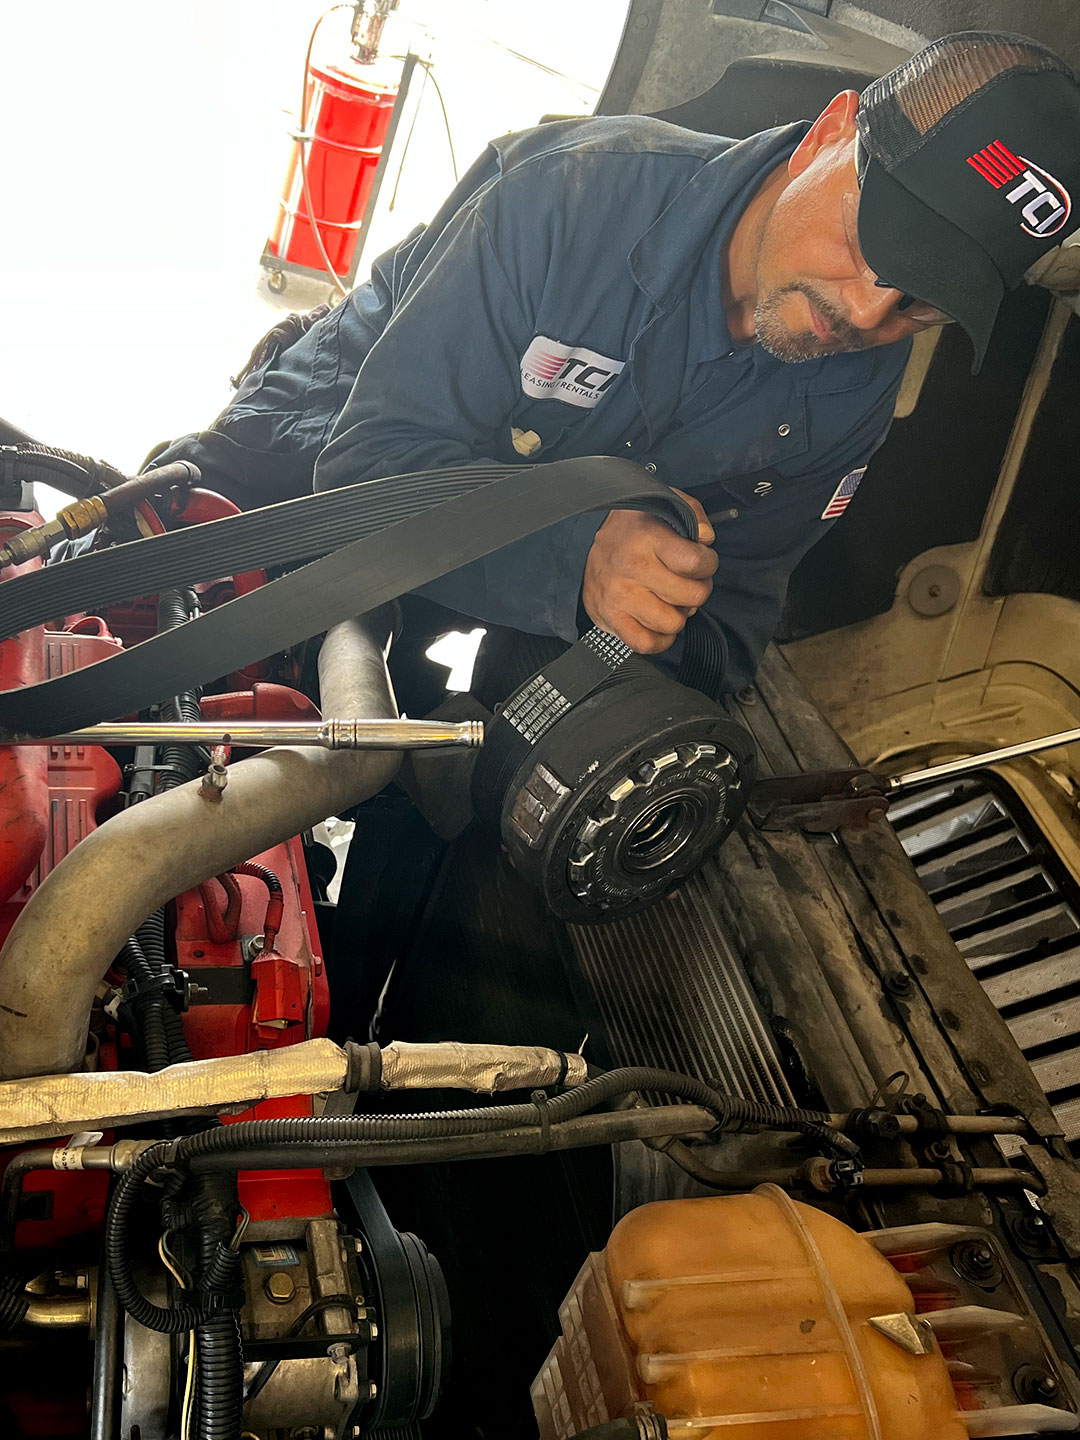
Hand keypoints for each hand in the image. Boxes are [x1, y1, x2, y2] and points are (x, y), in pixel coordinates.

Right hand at [582, 488, 716, 653]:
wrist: (583, 542)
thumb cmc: (632, 528)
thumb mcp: (665, 504)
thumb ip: (694, 514)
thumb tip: (705, 539)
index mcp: (647, 537)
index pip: (696, 562)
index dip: (708, 563)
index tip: (702, 561)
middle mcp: (633, 568)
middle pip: (691, 596)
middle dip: (697, 590)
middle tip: (685, 581)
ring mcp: (620, 596)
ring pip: (673, 623)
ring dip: (677, 615)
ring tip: (668, 600)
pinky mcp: (611, 618)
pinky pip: (647, 644)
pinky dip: (660, 639)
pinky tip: (658, 622)